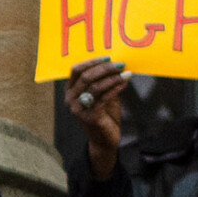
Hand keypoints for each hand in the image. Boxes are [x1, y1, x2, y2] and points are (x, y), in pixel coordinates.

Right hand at [62, 58, 129, 179]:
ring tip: (126, 73)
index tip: (108, 57)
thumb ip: (104, 81)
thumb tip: (116, 64)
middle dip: (105, 68)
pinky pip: (104, 97)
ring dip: (113, 78)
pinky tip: (125, 83)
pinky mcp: (90, 117)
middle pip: (86, 76)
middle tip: (120, 64)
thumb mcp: (102, 94)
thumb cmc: (104, 115)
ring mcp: (79, 109)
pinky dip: (115, 88)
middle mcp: (70, 99)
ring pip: (95, 86)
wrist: (105, 139)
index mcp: (70, 91)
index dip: (92, 61)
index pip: (77, 70)